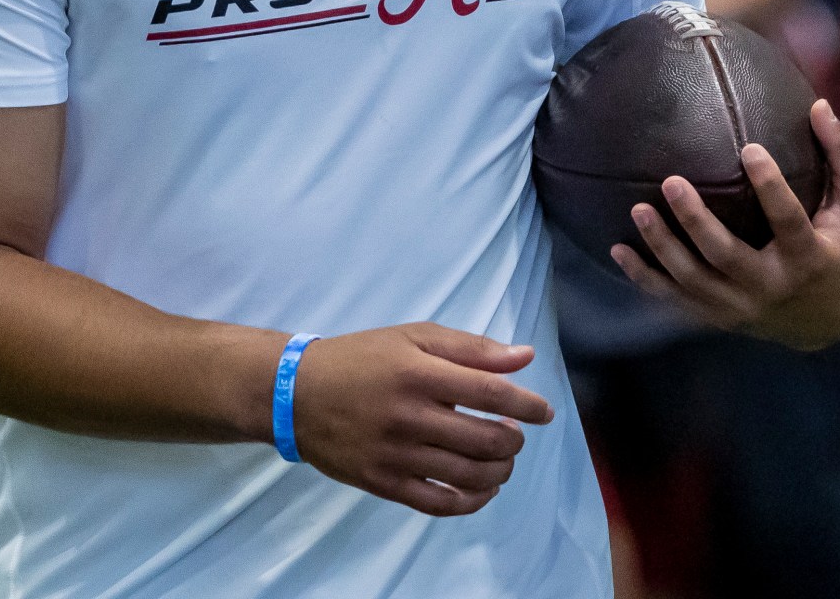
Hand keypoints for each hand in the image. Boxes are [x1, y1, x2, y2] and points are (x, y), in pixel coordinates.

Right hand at [289, 323, 553, 517]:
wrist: (295, 393)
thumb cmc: (361, 359)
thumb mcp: (412, 337)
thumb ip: (470, 348)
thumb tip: (524, 357)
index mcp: (418, 372)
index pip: (490, 392)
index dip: (527, 405)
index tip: (544, 412)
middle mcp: (409, 415)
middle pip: (486, 439)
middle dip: (514, 441)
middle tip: (514, 434)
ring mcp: (395, 454)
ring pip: (468, 475)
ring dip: (500, 470)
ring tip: (502, 460)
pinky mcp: (382, 482)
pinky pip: (439, 503)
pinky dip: (471, 501)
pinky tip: (482, 489)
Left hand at [611, 100, 839, 349]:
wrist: (827, 320)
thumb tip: (820, 105)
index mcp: (808, 258)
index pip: (789, 221)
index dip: (771, 187)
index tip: (749, 148)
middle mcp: (771, 287)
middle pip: (727, 256)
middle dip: (696, 221)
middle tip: (670, 182)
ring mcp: (741, 307)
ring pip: (693, 280)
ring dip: (662, 247)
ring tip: (636, 209)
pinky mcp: (718, 317)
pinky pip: (675, 299)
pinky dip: (644, 277)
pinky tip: (617, 249)